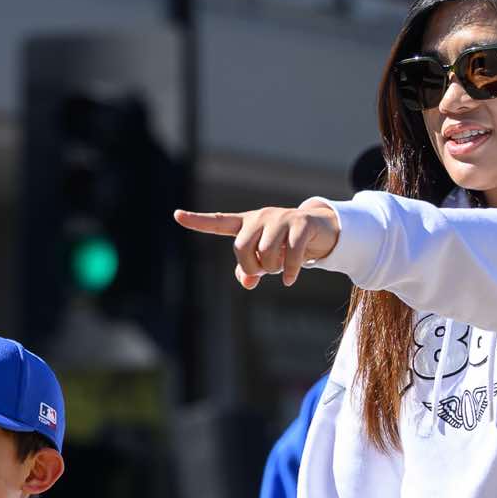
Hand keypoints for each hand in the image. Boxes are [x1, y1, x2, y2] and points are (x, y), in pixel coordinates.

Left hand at [174, 201, 339, 288]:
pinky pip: (290, 253)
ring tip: (282, 268)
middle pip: (241, 247)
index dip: (198, 221)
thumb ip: (250, 269)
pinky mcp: (300, 224)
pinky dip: (289, 272)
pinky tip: (290, 280)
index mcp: (248, 225)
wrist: (320, 230)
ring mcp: (281, 218)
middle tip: (264, 271)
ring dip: (274, 269)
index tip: (176, 215)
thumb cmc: (286, 246)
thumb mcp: (266, 258)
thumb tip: (246, 282)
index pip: (219, 222)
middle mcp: (261, 218)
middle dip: (252, 267)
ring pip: (266, 252)